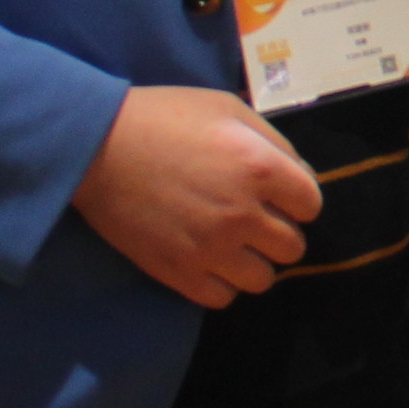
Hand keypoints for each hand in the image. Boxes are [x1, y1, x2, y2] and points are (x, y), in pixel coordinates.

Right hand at [71, 85, 320, 308]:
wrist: (96, 145)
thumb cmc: (165, 117)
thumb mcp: (229, 109)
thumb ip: (273, 143)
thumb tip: (299, 176)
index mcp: (261, 168)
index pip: (311, 204)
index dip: (296, 197)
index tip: (278, 194)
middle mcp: (243, 214)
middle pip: (292, 246)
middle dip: (278, 231)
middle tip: (253, 219)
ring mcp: (210, 248)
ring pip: (262, 280)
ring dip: (253, 262)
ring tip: (232, 244)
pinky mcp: (177, 272)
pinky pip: (222, 298)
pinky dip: (221, 283)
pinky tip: (208, 261)